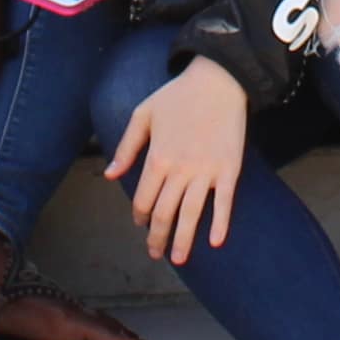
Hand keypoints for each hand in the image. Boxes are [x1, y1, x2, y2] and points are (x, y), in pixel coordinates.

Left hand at [106, 62, 249, 262]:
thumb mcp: (142, 115)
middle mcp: (180, 170)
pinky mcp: (229, 169)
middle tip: (155, 254)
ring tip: (178, 258)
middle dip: (157, 238)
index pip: (144, 200)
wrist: (217, 81)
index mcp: (157, 158)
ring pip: (191, 214)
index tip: (142, 224)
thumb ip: (126, 147)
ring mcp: (206, 171)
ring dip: (183, 240)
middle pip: (165, 213)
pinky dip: (220, 223)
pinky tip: (215, 242)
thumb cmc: (177, 96)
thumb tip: (110, 175)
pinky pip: (224, 202)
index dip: (140, 216)